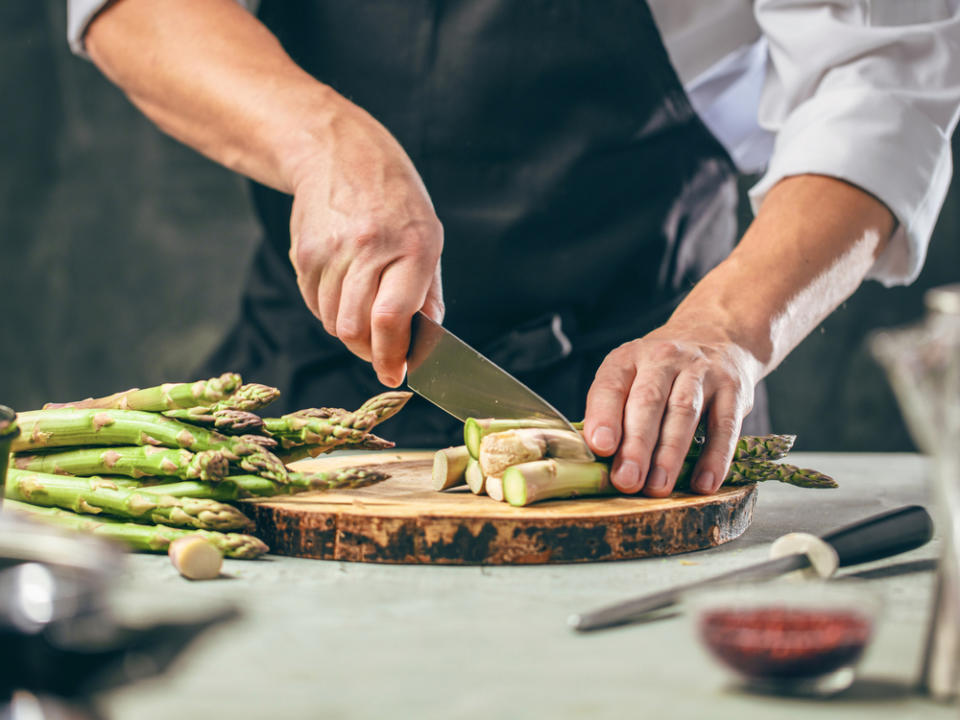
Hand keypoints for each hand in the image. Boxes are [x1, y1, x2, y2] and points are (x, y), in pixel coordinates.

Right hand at [287, 97, 443, 386]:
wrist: (339, 153)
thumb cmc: (395, 202)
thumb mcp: (428, 238)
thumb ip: (427, 296)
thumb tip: (422, 347)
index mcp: (413, 246)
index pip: (391, 318)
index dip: (390, 356)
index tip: (393, 374)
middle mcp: (370, 248)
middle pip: (356, 328)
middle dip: (369, 350)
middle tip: (379, 349)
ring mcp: (332, 250)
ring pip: (333, 323)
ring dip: (349, 327)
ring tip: (362, 300)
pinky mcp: (304, 253)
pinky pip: (314, 304)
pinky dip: (329, 308)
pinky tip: (343, 282)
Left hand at [582, 321, 762, 496]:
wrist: (717, 335)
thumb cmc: (662, 371)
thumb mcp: (631, 376)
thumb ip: (615, 410)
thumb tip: (600, 460)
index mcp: (628, 358)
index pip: (611, 385)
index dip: (604, 416)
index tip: (601, 448)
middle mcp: (663, 358)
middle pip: (648, 402)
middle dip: (636, 445)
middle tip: (627, 481)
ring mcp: (700, 371)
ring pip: (683, 413)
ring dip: (670, 454)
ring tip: (658, 487)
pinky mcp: (733, 388)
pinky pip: (725, 425)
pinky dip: (715, 457)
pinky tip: (704, 483)